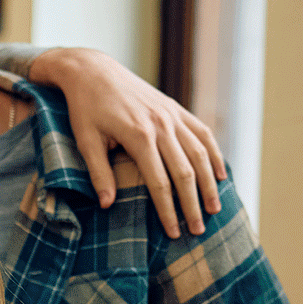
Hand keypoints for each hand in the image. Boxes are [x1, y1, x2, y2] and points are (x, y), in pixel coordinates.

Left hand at [27, 47, 224, 238]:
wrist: (93, 72)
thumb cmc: (85, 109)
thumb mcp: (85, 140)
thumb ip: (99, 172)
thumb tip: (108, 205)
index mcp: (139, 136)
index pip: (160, 182)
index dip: (168, 209)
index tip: (174, 231)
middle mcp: (162, 126)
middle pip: (186, 172)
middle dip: (193, 204)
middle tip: (198, 229)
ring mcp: (172, 116)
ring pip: (200, 154)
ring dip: (209, 183)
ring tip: (214, 208)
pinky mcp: (175, 109)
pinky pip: (202, 134)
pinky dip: (213, 155)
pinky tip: (220, 174)